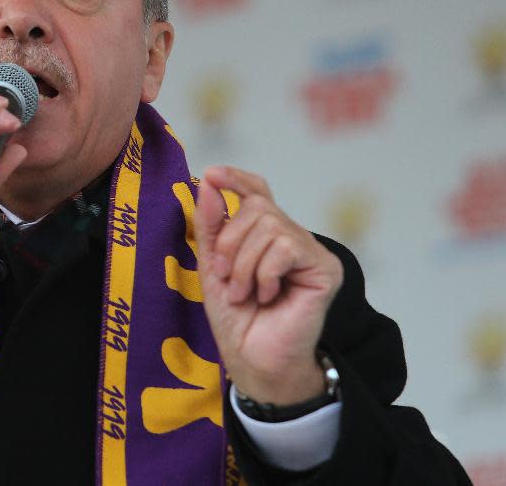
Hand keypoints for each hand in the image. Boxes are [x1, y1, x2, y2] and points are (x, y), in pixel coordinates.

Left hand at [196, 166, 342, 404]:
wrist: (253, 359)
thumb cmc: (236, 318)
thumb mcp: (213, 266)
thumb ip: (211, 226)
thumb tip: (209, 183)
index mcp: (265, 236)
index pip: (258, 193)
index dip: (238, 179)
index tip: (212, 174)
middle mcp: (291, 238)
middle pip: (258, 207)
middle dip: (231, 241)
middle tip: (226, 276)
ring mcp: (311, 252)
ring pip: (271, 226)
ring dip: (245, 264)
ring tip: (245, 293)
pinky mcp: (326, 269)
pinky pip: (286, 247)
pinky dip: (265, 272)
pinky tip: (268, 295)